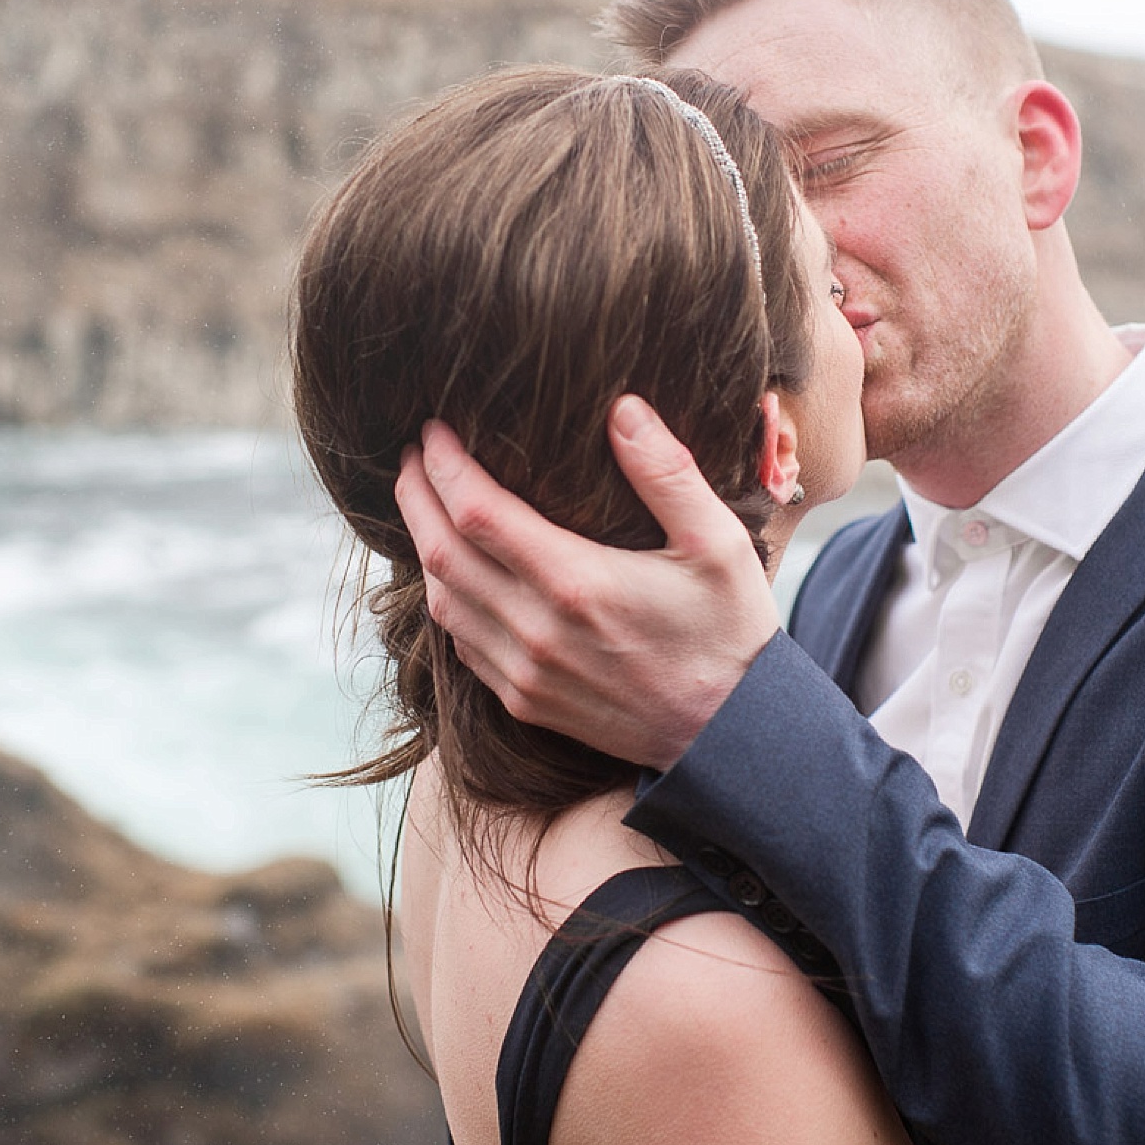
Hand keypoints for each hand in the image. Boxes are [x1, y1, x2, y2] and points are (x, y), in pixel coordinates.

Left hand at [393, 395, 781, 770]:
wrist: (732, 736)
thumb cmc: (729, 632)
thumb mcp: (717, 543)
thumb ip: (667, 472)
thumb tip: (622, 408)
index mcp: (576, 584)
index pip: (476, 512)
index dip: (444, 465)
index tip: (434, 430)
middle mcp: (536, 632)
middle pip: (440, 554)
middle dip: (415, 497)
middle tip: (412, 457)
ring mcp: (524, 674)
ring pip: (441, 602)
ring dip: (423, 547)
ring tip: (424, 504)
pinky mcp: (525, 701)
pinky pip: (461, 644)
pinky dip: (446, 599)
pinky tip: (455, 571)